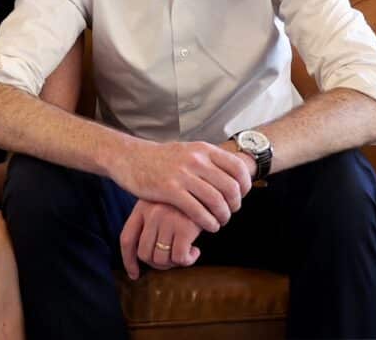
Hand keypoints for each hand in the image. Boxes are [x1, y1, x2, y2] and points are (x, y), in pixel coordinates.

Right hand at [111, 140, 251, 232]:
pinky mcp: (169, 190)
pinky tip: (209, 226)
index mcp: (203, 149)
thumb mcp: (188, 150)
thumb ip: (208, 159)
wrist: (130, 158)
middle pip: (230, 187)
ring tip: (220, 222)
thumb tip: (231, 173)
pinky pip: (197, 210)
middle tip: (230, 212)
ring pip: (216, 200)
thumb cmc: (161, 158)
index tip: (241, 196)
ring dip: (223, 216)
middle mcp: (196, 160)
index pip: (237, 167)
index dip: (245, 186)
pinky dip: (208, 222)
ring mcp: (182, 174)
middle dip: (235, 204)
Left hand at [119, 200, 201, 279]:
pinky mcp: (184, 227)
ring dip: (174, 263)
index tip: (134, 274)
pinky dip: (187, 261)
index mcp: (142, 207)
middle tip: (173, 260)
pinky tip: (196, 251)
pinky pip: (179, 258)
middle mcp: (152, 213)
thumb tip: (145, 258)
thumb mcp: (164, 203)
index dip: (129, 261)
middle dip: (158, 264)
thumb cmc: (189, 200)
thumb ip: (152, 223)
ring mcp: (167, 220)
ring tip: (185, 253)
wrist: (212, 188)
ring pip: (161, 259)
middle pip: (144, 254)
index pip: (126, 240)